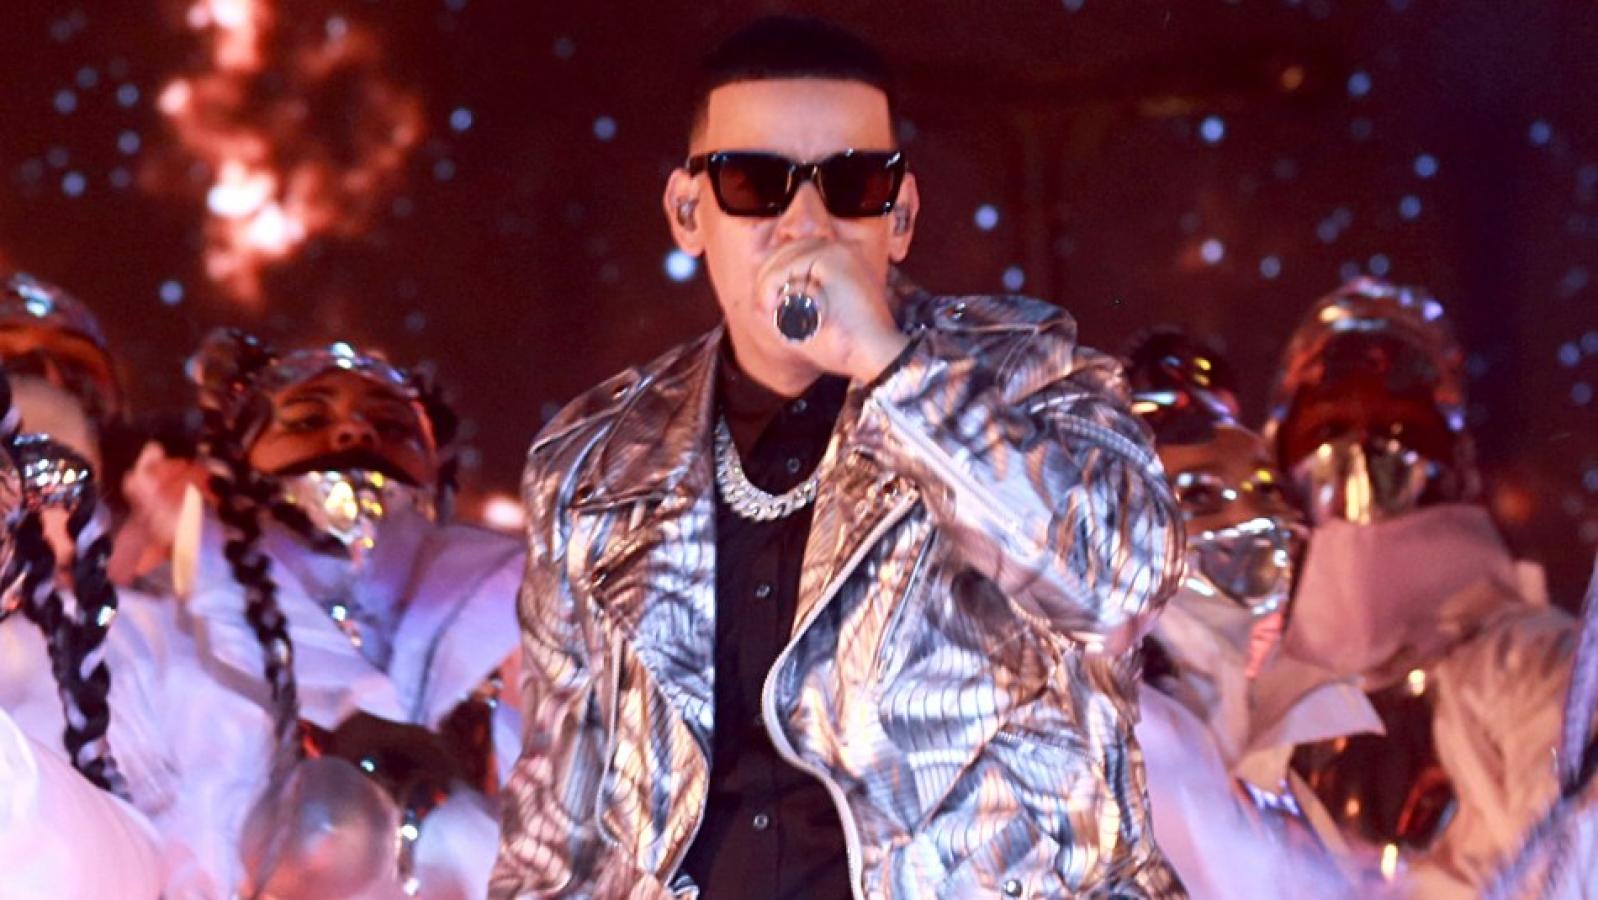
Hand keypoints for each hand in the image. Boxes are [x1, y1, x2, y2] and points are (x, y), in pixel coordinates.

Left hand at [754, 238, 908, 383]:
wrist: (874, 355)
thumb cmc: (845, 347)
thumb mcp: (812, 323)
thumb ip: (790, 304)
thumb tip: (759, 297)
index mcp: (839, 263)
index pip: (792, 258)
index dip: (772, 281)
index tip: (767, 310)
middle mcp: (840, 251)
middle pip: (784, 253)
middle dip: (766, 282)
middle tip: (764, 310)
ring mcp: (838, 250)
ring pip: (781, 258)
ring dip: (767, 287)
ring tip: (770, 311)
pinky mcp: (832, 257)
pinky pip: (784, 267)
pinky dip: (772, 288)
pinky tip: (776, 308)